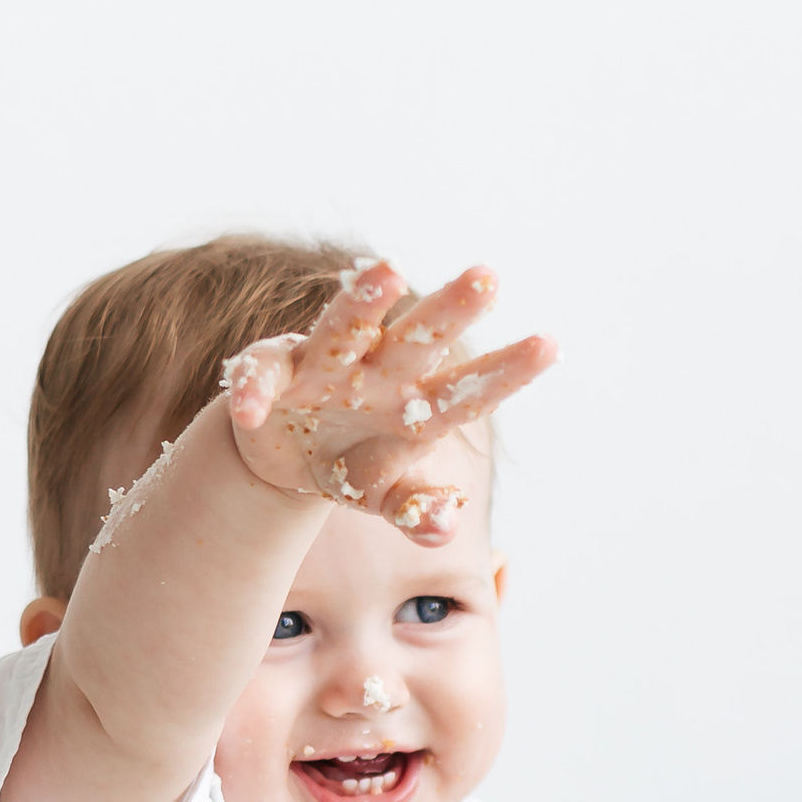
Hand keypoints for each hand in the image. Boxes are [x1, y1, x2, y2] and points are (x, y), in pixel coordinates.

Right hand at [222, 257, 555, 544]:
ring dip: (363, 303)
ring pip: (344, 329)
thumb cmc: (351, 463)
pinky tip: (251, 410)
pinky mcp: (271, 372)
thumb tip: (443, 529)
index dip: (505, 371)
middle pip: (418, 337)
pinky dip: (254, 391)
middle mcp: (377, 372)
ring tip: (387, 272)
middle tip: (489, 277)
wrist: (287, 455)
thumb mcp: (380, 495)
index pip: (467, 389)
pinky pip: (262, 376)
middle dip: (450, 309)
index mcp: (414, 404)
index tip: (550, 346)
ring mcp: (324, 366)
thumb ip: (413, 510)